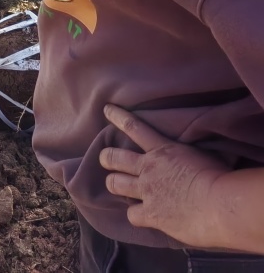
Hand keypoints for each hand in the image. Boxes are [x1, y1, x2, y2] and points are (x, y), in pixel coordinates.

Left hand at [99, 103, 228, 248]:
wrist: (220, 204)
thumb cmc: (218, 176)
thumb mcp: (200, 154)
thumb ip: (186, 154)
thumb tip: (191, 155)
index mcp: (162, 150)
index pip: (134, 127)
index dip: (117, 116)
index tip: (106, 109)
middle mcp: (148, 168)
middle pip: (115, 158)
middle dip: (107, 157)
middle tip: (106, 159)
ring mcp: (147, 192)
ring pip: (115, 184)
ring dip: (114, 184)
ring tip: (115, 185)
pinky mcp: (151, 215)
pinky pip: (132, 215)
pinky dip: (135, 215)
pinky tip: (141, 216)